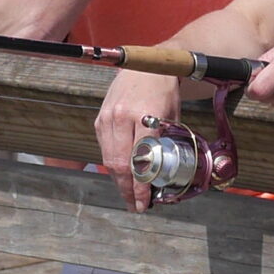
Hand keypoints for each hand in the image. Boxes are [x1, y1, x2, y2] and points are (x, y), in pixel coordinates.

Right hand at [96, 68, 183, 212]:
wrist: (144, 67)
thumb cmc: (164, 91)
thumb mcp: (173, 115)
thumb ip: (168, 142)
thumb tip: (167, 173)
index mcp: (144, 116)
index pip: (141, 160)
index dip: (141, 186)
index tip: (145, 203)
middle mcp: (121, 117)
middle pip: (120, 164)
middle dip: (128, 190)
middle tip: (136, 206)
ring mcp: (107, 118)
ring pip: (109, 159)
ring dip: (119, 181)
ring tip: (129, 196)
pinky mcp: (100, 119)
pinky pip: (105, 149)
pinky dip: (113, 165)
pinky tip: (121, 175)